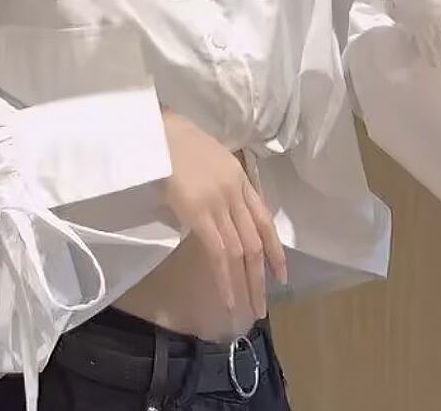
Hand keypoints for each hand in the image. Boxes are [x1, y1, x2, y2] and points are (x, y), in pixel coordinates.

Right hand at [160, 110, 286, 319]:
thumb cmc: (174, 139)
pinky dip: (225, 278)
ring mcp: (219, 204)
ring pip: (240, 252)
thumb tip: (216, 210)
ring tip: (248, 310)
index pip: (264, 219)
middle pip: (254, 242)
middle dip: (260, 277)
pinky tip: (228, 297)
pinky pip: (219, 253)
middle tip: (262, 307)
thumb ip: (217, 183)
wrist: (159, 130)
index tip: (281, 274)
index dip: (275, 249)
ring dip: (245, 284)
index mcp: (239, 177)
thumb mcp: (208, 158)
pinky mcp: (200, 214)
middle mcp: (235, 193)